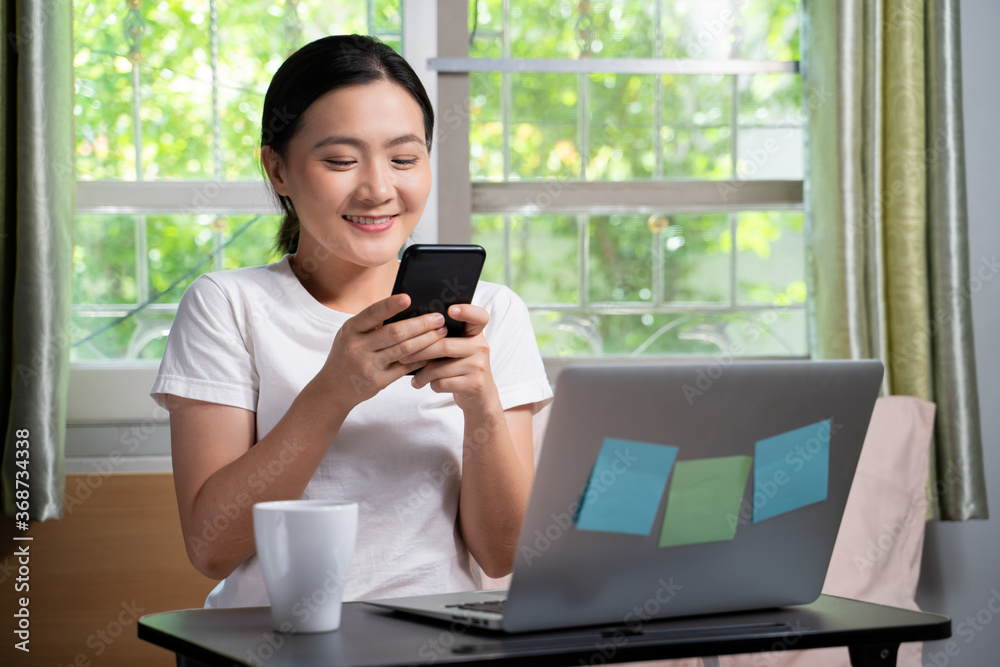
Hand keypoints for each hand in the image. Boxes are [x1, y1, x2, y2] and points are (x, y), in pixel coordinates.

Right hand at [316, 294, 447, 409]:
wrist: (333, 388)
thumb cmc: (347, 355)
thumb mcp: (350, 335)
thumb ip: (371, 324)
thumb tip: (406, 308)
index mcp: (350, 329)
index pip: (372, 314)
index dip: (390, 305)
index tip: (408, 298)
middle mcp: (357, 347)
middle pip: (395, 333)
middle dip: (420, 325)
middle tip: (439, 318)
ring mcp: (368, 366)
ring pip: (404, 350)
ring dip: (426, 340)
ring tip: (441, 332)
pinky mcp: (378, 381)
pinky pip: (405, 368)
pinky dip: (422, 359)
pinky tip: (433, 352)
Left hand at [406, 304, 500, 413]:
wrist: (479, 395)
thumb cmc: (461, 367)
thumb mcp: (459, 348)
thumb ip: (444, 338)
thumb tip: (411, 329)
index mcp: (475, 333)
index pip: (478, 316)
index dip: (466, 311)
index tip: (450, 310)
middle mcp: (480, 346)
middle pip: (445, 345)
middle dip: (419, 352)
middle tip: (402, 357)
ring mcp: (478, 366)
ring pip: (440, 368)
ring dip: (422, 374)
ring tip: (415, 377)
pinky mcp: (474, 384)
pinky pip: (443, 383)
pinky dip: (431, 385)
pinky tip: (428, 384)